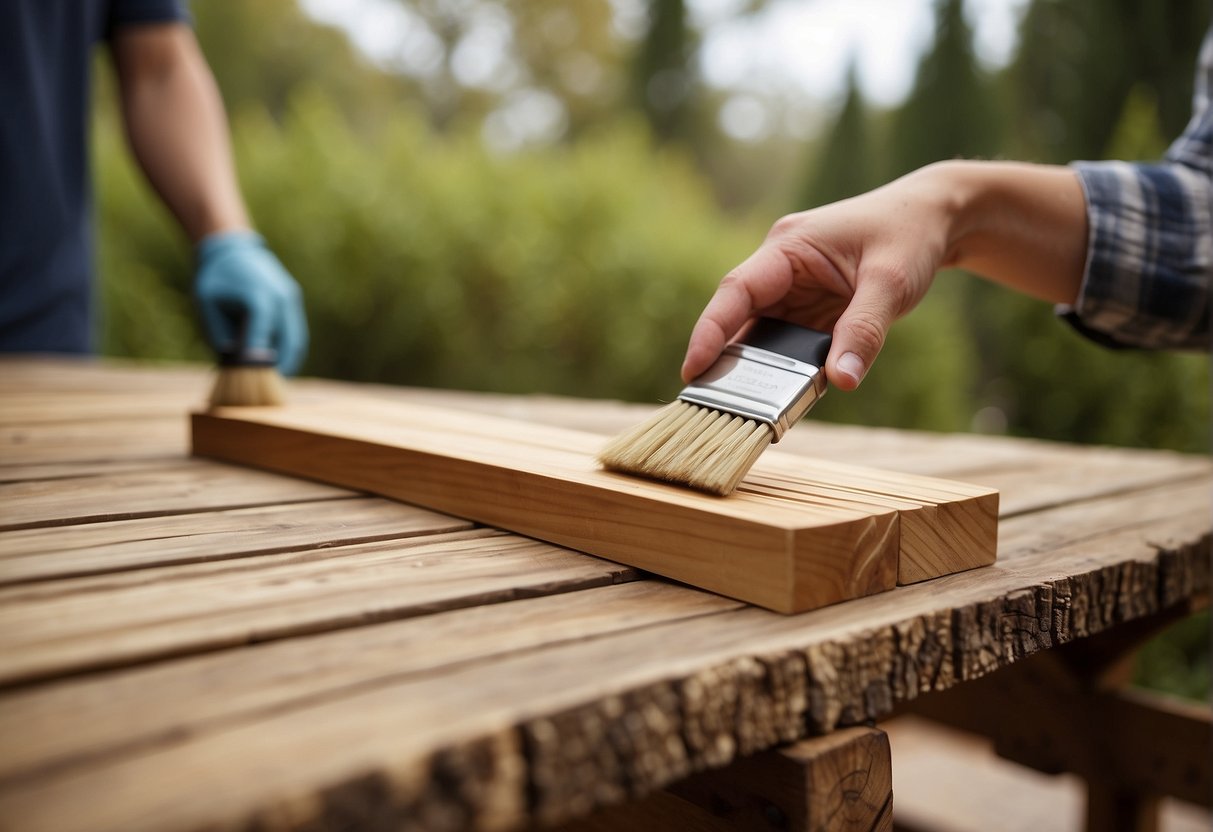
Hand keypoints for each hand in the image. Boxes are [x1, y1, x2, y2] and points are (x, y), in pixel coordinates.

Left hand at [194, 231, 307, 374]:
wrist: (232, 248)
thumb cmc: (215, 278)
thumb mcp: (207, 306)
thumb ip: (220, 333)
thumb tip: (236, 361)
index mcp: (259, 296)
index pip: (262, 335)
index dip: (258, 359)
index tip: (252, 381)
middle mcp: (281, 298)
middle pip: (289, 342)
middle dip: (282, 367)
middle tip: (269, 389)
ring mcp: (291, 299)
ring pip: (297, 339)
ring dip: (289, 361)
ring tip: (275, 380)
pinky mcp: (293, 301)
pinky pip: (295, 332)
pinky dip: (289, 349)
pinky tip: (277, 363)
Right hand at [682, 168, 953, 390]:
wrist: (935, 218)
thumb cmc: (909, 235)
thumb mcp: (892, 282)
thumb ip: (864, 331)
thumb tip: (839, 382)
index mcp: (789, 246)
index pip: (737, 289)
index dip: (710, 330)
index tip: (692, 368)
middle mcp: (782, 267)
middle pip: (741, 317)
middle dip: (725, 358)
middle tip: (710, 403)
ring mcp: (794, 289)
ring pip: (763, 334)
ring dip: (757, 368)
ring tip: (744, 409)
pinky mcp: (809, 308)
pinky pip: (788, 343)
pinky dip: (784, 368)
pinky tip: (782, 396)